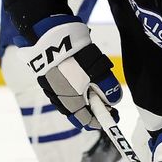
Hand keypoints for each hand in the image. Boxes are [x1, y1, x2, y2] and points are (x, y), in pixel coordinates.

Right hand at [17, 14, 121, 129]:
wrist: (52, 40)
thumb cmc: (76, 59)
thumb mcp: (98, 73)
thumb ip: (108, 89)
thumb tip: (114, 101)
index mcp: (71, 104)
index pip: (87, 121)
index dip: (102, 120)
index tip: (114, 116)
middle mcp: (59, 100)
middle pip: (79, 113)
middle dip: (94, 109)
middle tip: (108, 103)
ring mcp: (51, 90)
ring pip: (71, 102)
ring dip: (85, 99)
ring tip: (96, 90)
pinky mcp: (48, 80)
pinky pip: (64, 91)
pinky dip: (76, 90)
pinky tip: (83, 81)